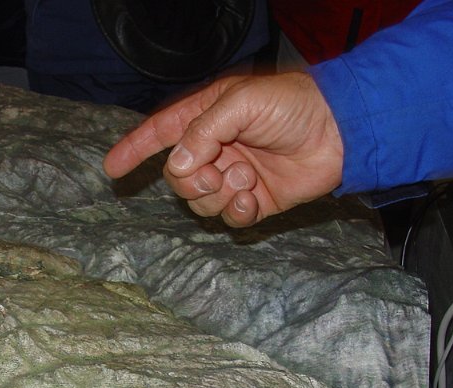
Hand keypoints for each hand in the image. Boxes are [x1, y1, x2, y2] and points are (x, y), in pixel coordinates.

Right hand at [103, 73, 344, 226]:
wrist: (341, 132)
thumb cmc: (294, 105)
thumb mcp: (241, 103)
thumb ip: (202, 132)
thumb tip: (177, 164)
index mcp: (206, 118)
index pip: (159, 134)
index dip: (134, 150)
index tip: (111, 168)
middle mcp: (215, 149)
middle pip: (177, 177)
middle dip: (191, 180)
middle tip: (218, 170)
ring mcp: (233, 177)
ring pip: (200, 202)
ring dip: (218, 195)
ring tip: (246, 179)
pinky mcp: (254, 201)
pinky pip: (228, 218)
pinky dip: (236, 213)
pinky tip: (252, 198)